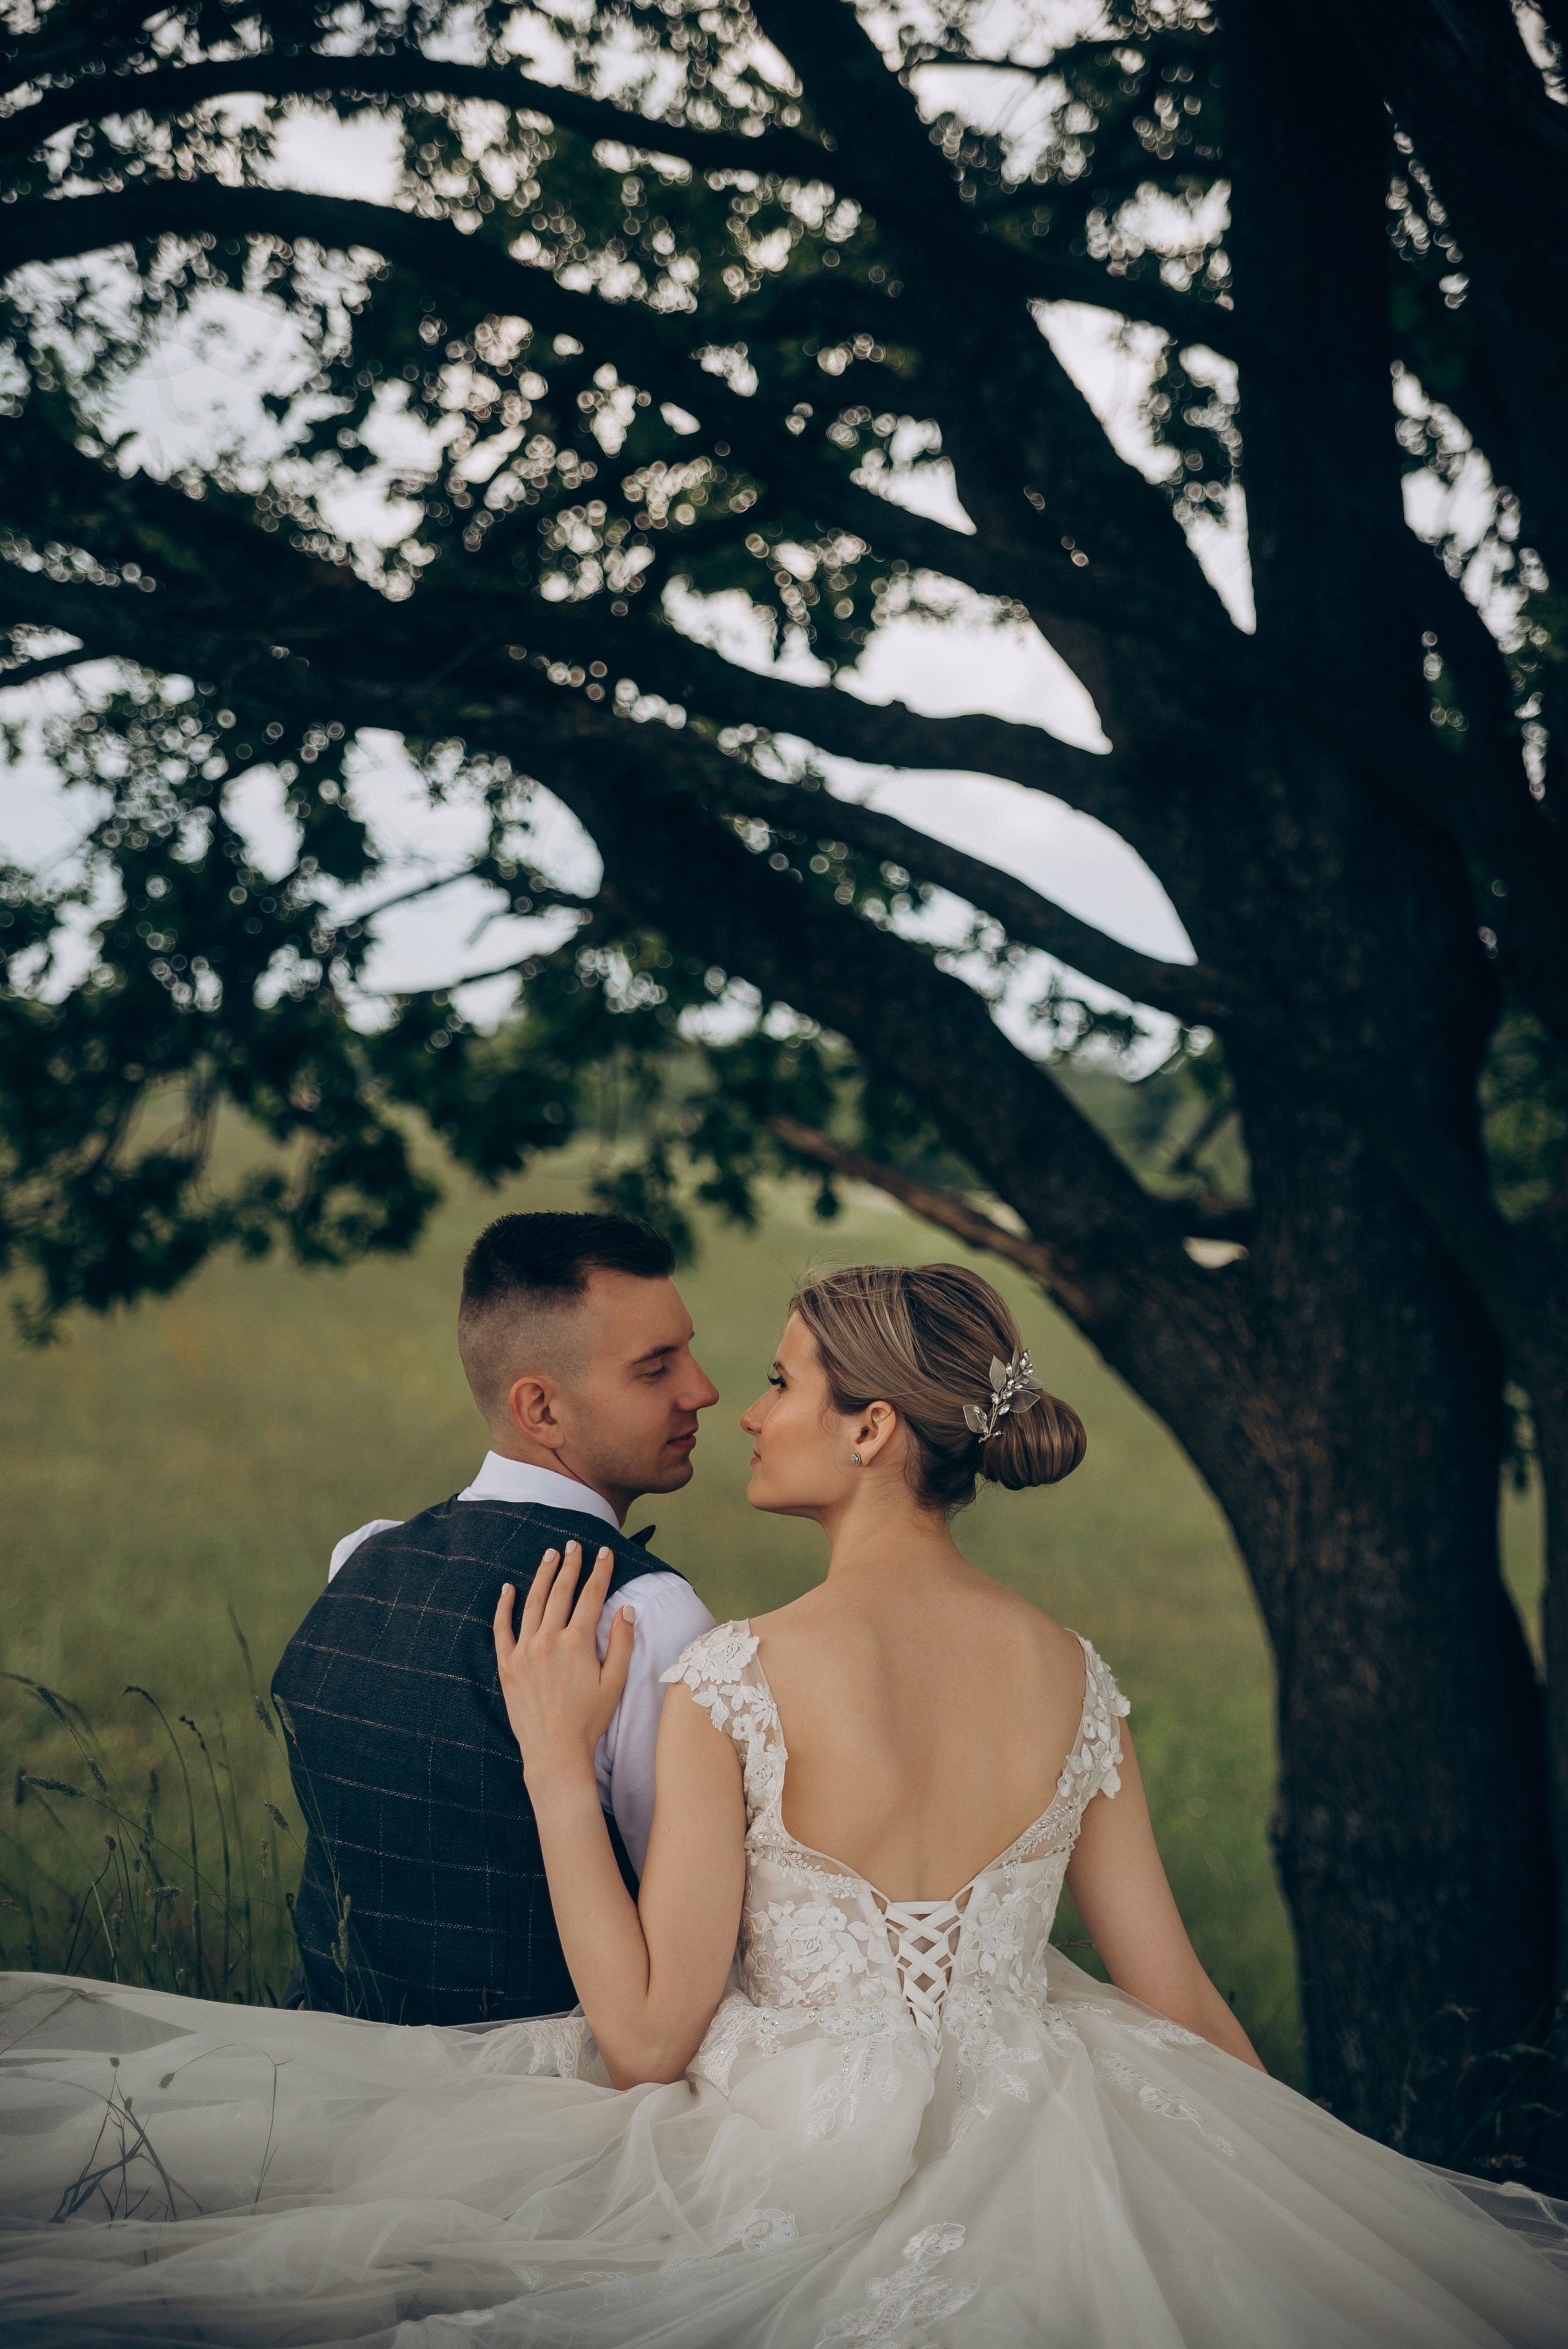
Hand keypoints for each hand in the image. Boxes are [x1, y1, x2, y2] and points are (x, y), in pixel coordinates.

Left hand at [493, 1542, 635, 1789]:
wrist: (554, 1751)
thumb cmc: (589, 1719)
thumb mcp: (615, 1681)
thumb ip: (621, 1642)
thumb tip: (626, 1609)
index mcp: (577, 1642)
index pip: (591, 1596)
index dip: (600, 1571)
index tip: (605, 1553)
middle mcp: (548, 1640)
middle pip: (560, 1592)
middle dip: (569, 1565)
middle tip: (573, 1545)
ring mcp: (524, 1651)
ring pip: (532, 1603)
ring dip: (541, 1576)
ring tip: (548, 1556)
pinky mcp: (507, 1665)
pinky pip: (502, 1629)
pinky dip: (504, 1606)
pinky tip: (507, 1589)